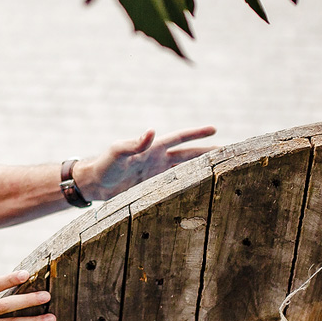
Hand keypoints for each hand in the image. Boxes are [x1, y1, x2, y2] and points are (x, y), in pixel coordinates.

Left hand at [79, 126, 217, 200]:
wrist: (94, 183)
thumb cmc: (104, 165)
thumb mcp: (118, 152)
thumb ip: (134, 143)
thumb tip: (151, 130)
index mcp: (154, 148)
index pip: (180, 138)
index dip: (197, 134)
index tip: (215, 129)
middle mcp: (158, 160)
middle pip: (188, 154)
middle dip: (206, 152)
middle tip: (226, 152)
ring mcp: (156, 173)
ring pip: (184, 170)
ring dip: (199, 170)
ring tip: (217, 171)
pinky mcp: (152, 187)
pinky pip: (174, 186)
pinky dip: (187, 187)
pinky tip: (197, 191)